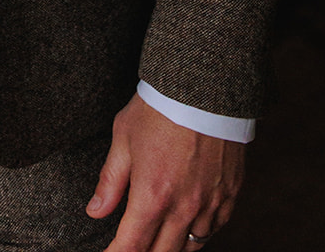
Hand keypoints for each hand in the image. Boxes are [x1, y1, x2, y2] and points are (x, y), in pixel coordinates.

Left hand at [86, 92, 244, 250]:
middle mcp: (183, 208)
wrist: (205, 88)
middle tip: (131, 246)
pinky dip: (198, 234)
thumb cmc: (160, 109)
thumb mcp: (124, 138)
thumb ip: (111, 180)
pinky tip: (186, 227)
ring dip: (170, 248)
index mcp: (152, 195)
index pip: (131, 247)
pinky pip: (213, 230)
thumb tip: (95, 210)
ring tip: (157, 239)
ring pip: (189, 247)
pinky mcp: (229, 196)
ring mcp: (210, 204)